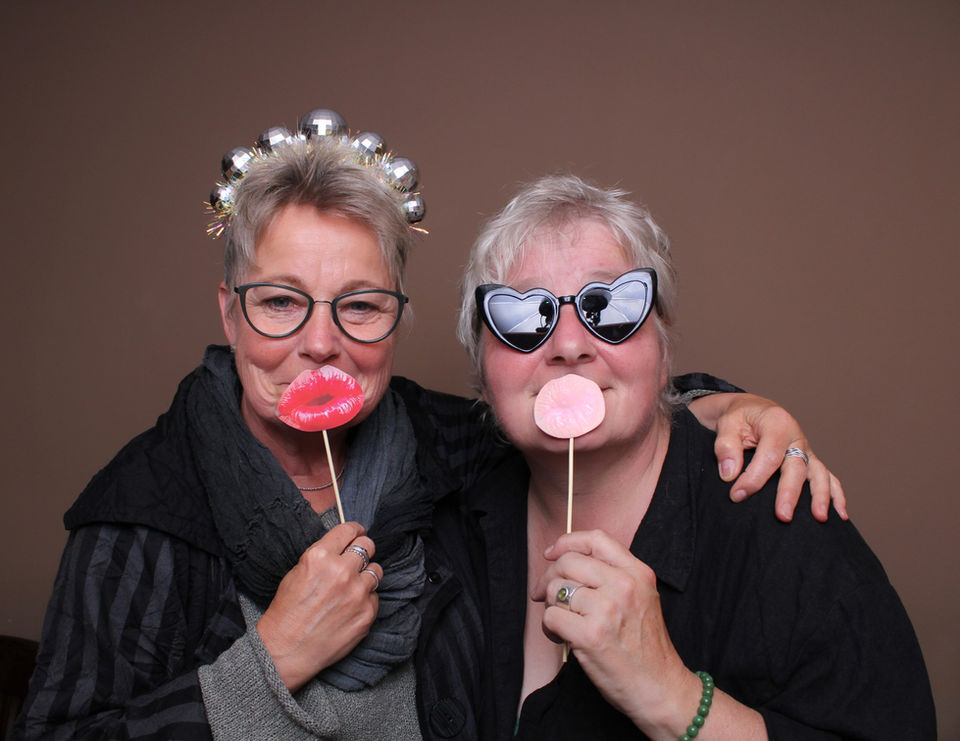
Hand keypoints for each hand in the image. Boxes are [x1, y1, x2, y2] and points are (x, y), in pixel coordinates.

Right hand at [257, 522, 382, 691]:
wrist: (286, 650)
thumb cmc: (287, 612)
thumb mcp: (297, 572)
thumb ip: (323, 556)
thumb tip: (343, 546)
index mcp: (320, 557)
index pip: (349, 530)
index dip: (355, 531)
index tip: (357, 533)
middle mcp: (342, 571)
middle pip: (368, 546)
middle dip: (363, 550)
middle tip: (357, 560)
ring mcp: (357, 593)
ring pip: (376, 571)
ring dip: (366, 576)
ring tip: (351, 588)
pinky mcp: (367, 613)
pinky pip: (374, 596)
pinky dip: (365, 599)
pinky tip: (349, 608)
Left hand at [532, 530, 694, 734]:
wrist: (661, 689)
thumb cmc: (646, 649)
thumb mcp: (642, 599)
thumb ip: (613, 576)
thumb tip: (565, 561)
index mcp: (638, 573)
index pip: (595, 539)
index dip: (566, 542)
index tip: (552, 554)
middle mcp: (623, 586)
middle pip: (568, 562)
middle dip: (548, 578)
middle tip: (543, 595)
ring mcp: (607, 609)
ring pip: (555, 589)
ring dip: (550, 607)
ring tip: (562, 623)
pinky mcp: (590, 635)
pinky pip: (550, 616)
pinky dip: (549, 628)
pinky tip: (562, 638)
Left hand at [687, 392, 846, 522]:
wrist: (752, 410)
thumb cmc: (739, 418)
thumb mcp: (727, 423)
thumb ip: (726, 446)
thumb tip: (729, 475)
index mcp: (777, 424)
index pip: (769, 456)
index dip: (754, 478)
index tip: (737, 496)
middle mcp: (796, 437)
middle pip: (797, 467)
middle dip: (790, 493)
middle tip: (782, 516)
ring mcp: (806, 450)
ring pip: (818, 473)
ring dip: (820, 497)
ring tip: (819, 518)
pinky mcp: (810, 461)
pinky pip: (828, 478)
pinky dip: (836, 495)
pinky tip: (840, 515)